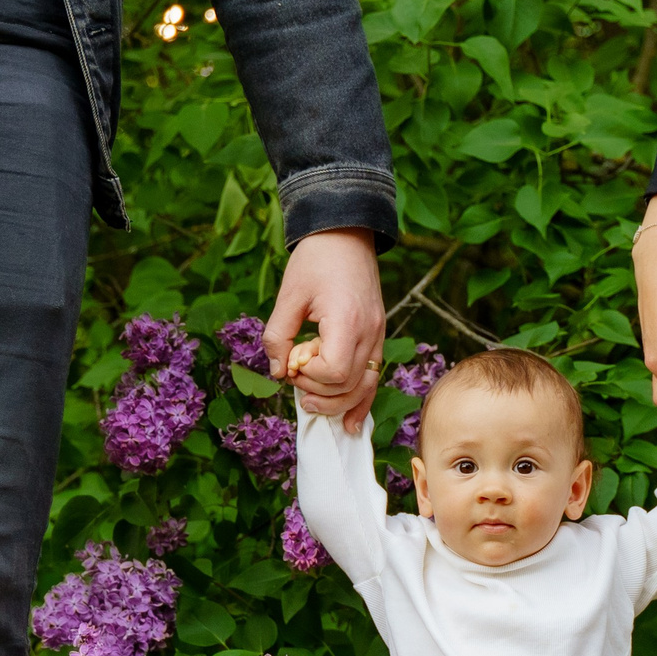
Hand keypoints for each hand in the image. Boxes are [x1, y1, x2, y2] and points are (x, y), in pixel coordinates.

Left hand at [265, 227, 384, 431]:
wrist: (346, 232)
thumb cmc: (315, 259)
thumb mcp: (288, 296)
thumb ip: (278, 337)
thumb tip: (278, 372)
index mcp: (347, 320)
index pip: (334, 372)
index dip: (309, 377)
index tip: (293, 362)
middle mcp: (369, 332)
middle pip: (349, 386)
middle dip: (318, 392)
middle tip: (294, 378)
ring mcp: (378, 334)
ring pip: (365, 387)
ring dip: (337, 402)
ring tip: (309, 402)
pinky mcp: (377, 335)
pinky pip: (374, 377)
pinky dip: (361, 401)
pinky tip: (350, 423)